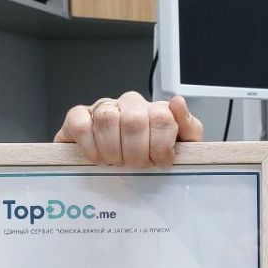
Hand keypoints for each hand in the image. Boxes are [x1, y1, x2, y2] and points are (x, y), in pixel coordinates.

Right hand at [53, 91, 203, 165]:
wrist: (128, 163)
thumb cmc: (151, 155)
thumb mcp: (182, 145)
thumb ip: (189, 127)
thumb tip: (177, 103)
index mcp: (155, 109)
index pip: (161, 118)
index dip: (160, 147)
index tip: (159, 162)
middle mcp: (129, 105)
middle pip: (134, 120)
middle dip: (137, 153)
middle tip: (136, 165)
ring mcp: (103, 109)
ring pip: (107, 119)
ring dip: (113, 151)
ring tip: (117, 163)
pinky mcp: (79, 117)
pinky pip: (80, 122)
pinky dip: (89, 144)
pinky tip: (97, 157)